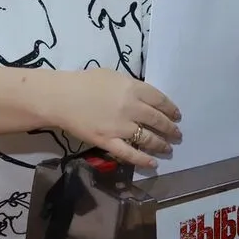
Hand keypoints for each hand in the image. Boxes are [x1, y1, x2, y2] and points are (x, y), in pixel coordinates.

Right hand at [45, 68, 181, 167]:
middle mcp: (131, 108)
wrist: (61, 97)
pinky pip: (130, 153)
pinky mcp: (109, 142)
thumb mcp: (112, 75)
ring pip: (148, 138)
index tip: (177, 115)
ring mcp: (121, 127)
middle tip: (177, 134)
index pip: (160, 100)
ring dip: (161, 144)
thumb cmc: (84, 82)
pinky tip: (153, 163)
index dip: (171, 108)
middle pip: (157, 120)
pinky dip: (143, 160)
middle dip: (170, 128)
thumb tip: (143, 96)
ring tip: (168, 148)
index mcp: (133, 88)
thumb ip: (130, 86)